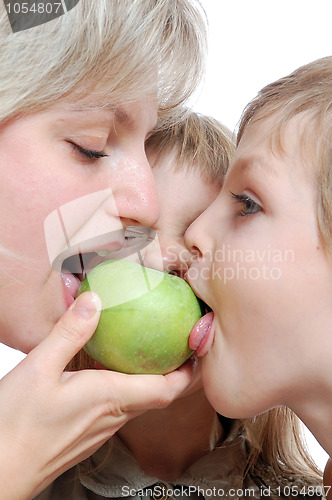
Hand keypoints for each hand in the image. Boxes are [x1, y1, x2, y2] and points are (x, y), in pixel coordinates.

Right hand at [0, 292, 193, 499]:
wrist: (0, 471)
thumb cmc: (16, 425)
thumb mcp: (39, 368)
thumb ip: (69, 333)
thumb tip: (94, 301)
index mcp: (109, 398)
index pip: (165, 390)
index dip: (187, 373)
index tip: (196, 351)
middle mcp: (111, 417)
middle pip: (157, 396)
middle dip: (174, 374)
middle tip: (177, 347)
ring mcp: (100, 430)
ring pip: (137, 403)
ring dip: (151, 381)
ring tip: (148, 355)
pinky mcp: (86, 436)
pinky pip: (117, 409)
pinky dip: (126, 389)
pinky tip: (108, 375)